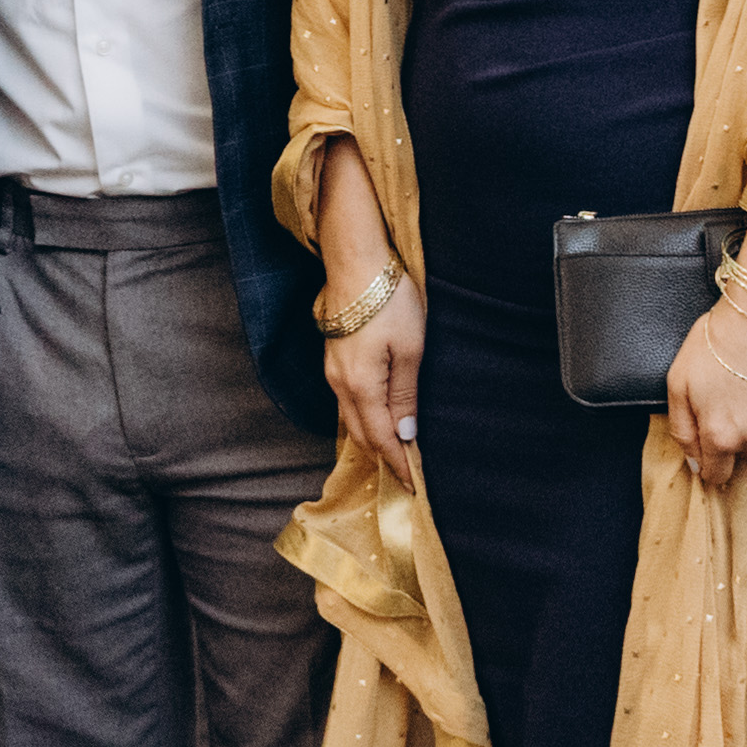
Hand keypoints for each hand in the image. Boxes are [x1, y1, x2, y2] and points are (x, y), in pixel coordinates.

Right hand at [307, 138, 419, 473]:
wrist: (354, 258)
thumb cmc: (389, 300)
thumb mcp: (410, 348)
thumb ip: (405, 395)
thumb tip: (405, 433)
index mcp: (362, 387)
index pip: (381, 439)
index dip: (398, 465)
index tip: (413, 487)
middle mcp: (340, 384)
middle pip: (361, 435)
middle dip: (383, 458)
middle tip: (406, 477)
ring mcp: (333, 370)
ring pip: (351, 418)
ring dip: (372, 438)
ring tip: (394, 454)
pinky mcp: (333, 357)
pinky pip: (346, 400)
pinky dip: (363, 417)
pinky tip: (376, 418)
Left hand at [663, 300, 746, 489]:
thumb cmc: (719, 341)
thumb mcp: (679, 382)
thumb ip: (682, 428)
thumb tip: (693, 462)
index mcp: (719, 435)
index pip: (716, 473)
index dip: (711, 462)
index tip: (712, 445)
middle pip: (742, 451)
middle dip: (736, 429)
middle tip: (734, 391)